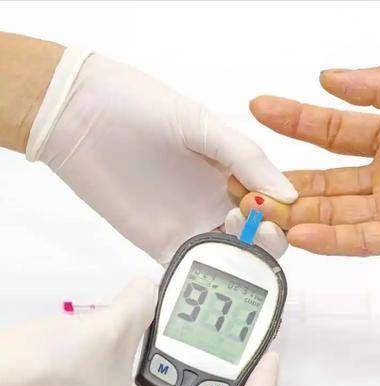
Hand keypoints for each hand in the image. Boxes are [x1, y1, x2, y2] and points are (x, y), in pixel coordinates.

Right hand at [0, 279, 278, 385]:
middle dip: (229, 366)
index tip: (273, 356)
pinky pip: (147, 375)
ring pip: (176, 385)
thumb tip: (150, 287)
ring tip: (205, 319)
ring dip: (192, 352)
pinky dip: (159, 348)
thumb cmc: (44, 378)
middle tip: (241, 332)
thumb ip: (141, 303)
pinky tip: (158, 319)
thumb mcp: (108, 332)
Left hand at [27, 49, 295, 262]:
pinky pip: (194, 266)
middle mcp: (217, 199)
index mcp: (233, 169)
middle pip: (260, 234)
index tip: (281, 209)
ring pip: (233, 254)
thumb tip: (290, 196)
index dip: (285, 211)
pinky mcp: (161, 242)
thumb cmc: (140, 106)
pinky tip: (220, 265)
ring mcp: (191, 222)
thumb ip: (248, 159)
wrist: (77, 115)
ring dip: (246, 254)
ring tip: (234, 230)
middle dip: (271, 235)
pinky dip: (212, 272)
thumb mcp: (203, 125)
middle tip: (259, 223)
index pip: (274, 200)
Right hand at [232, 67, 379, 254]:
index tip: (260, 109)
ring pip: (334, 211)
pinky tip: (299, 233)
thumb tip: (328, 79)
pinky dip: (329, 238)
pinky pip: (360, 239)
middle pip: (324, 177)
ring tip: (258, 207)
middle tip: (243, 176)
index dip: (296, 119)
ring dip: (296, 211)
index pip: (332, 129)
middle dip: (283, 178)